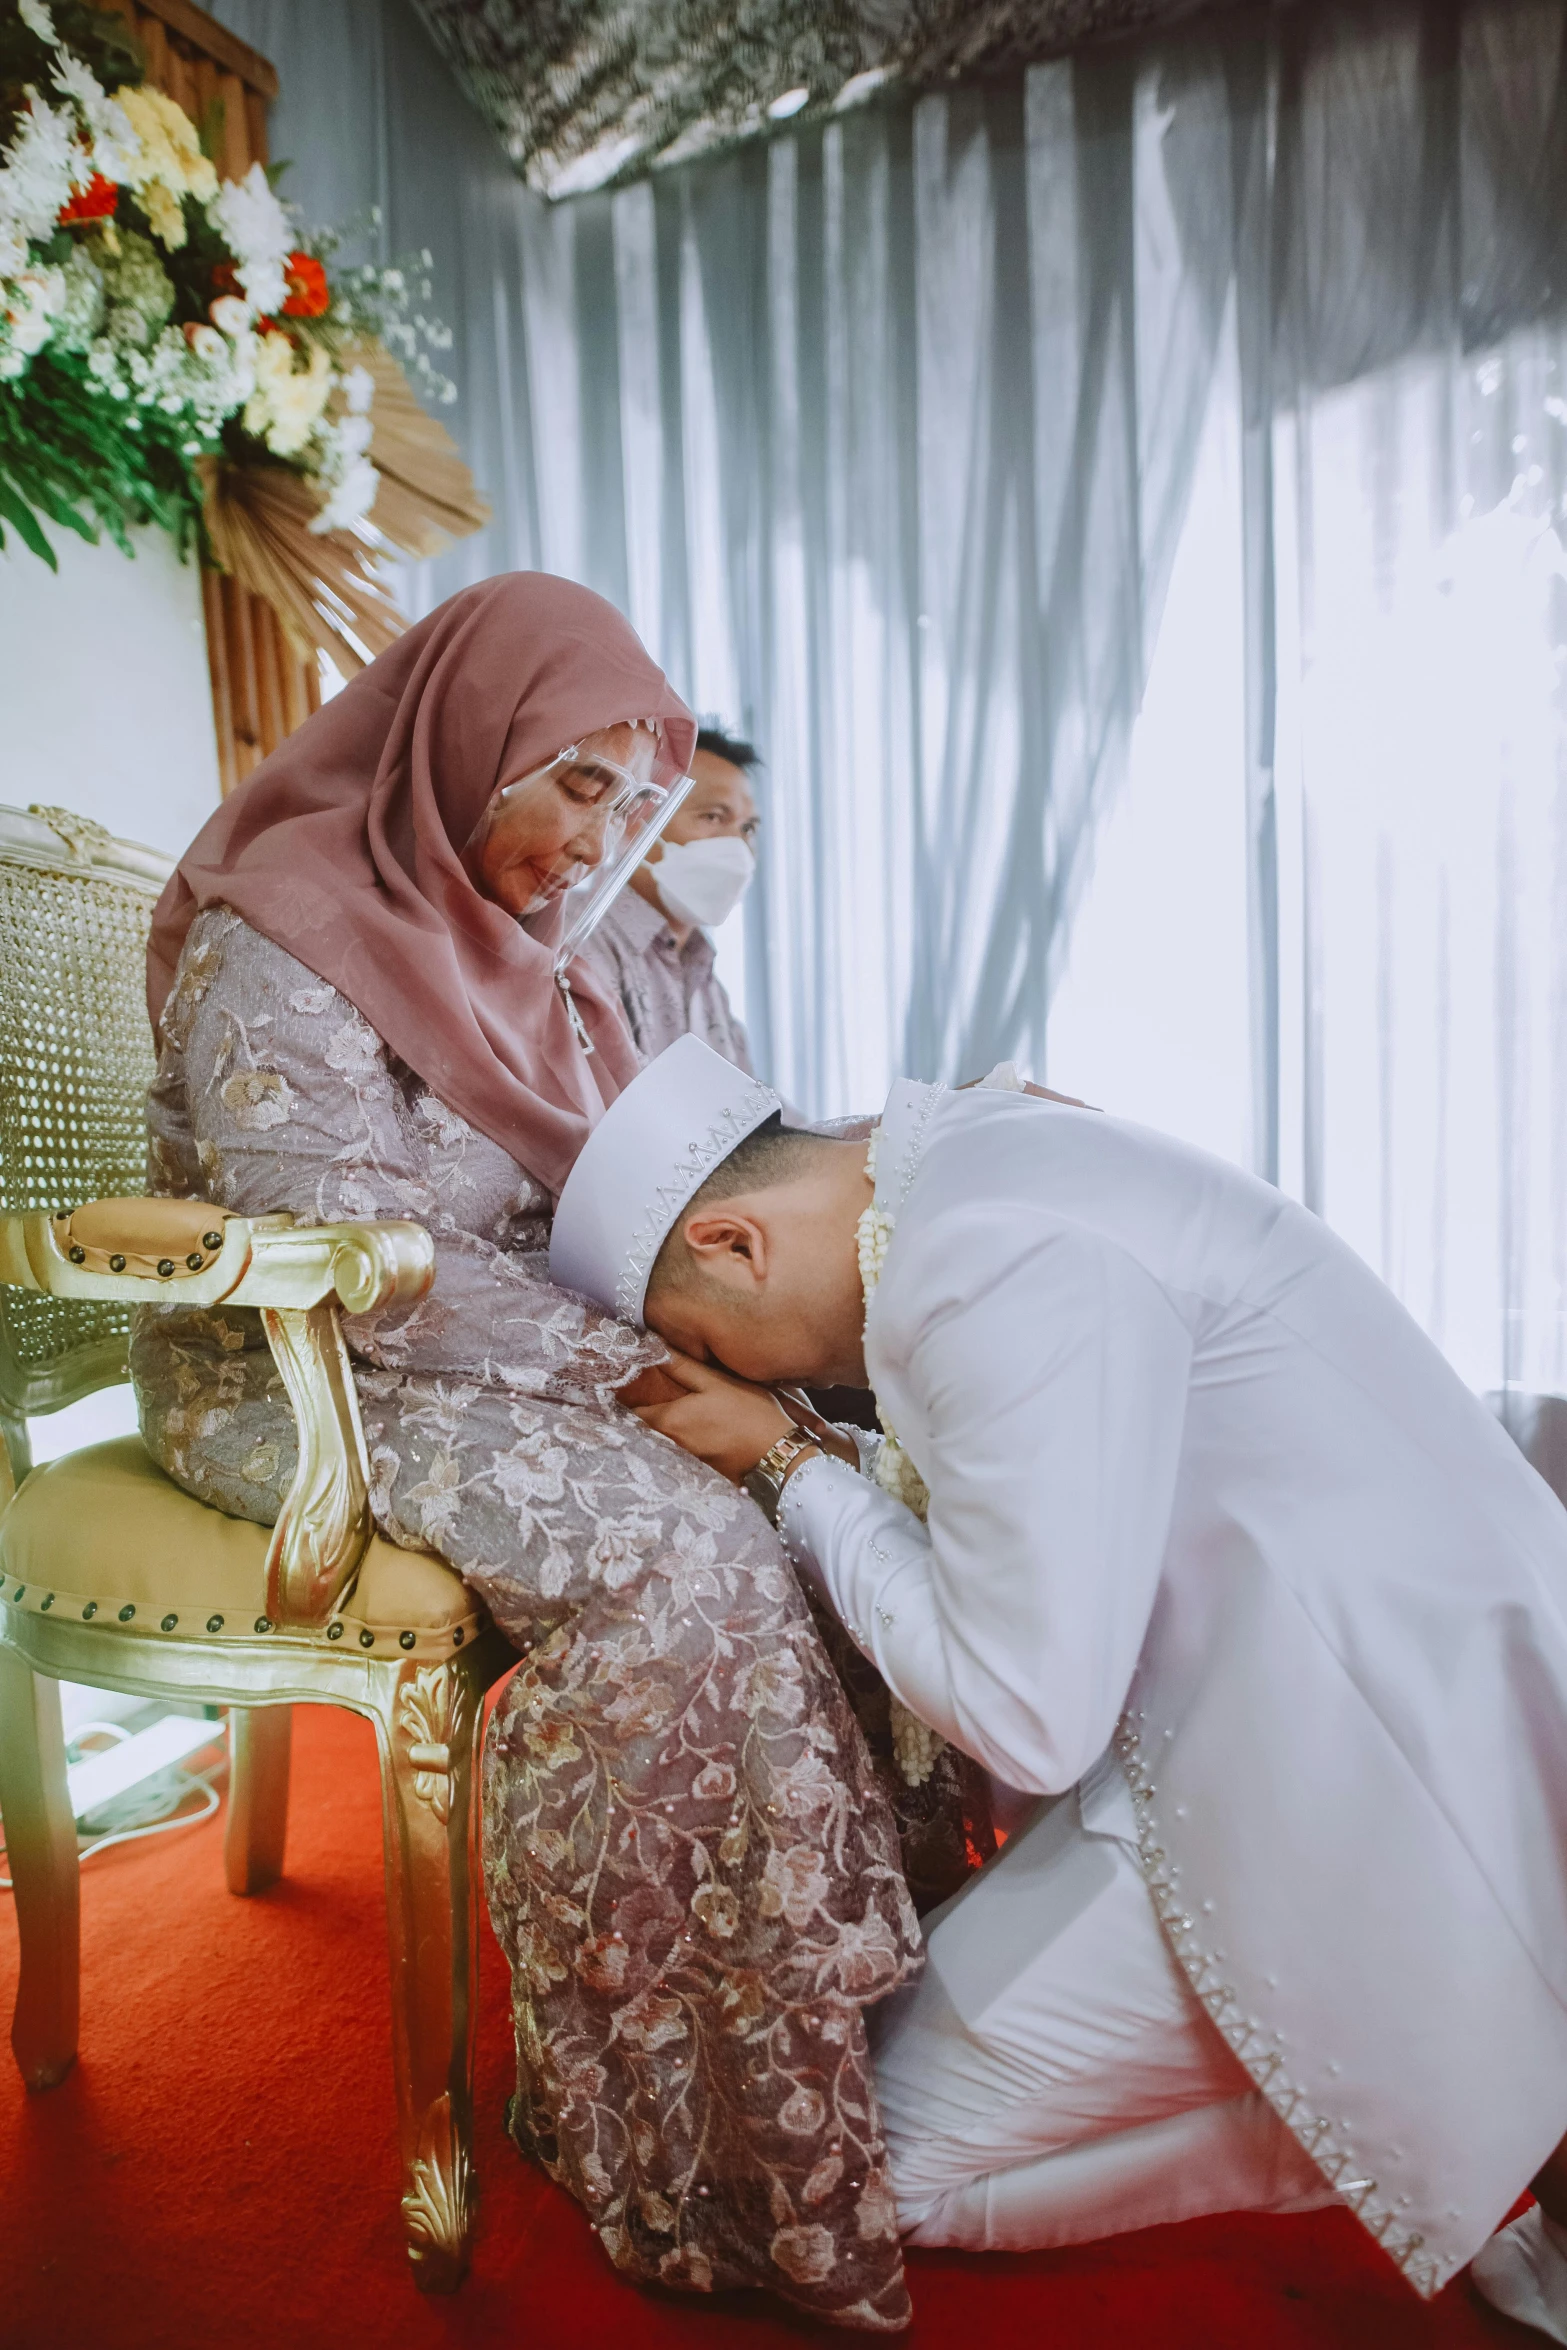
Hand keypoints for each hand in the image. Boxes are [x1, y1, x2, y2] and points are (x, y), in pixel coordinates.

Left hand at [620, 1350, 793, 1483]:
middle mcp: (668, 1446)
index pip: (630, 1413)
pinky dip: (672, 1450)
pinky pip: (673, 1461)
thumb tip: (654, 1346)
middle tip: (636, 1403)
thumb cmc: (750, 1414)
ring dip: (654, 1435)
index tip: (621, 1390)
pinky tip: (687, 1440)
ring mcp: (681, 1464)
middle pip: (641, 1432)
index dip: (624, 1401)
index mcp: (669, 1421)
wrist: (778, 1456)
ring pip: (657, 1447)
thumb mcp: (717, 1383)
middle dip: (637, 1419)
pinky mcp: (696, 1476)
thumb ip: (682, 1367)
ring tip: (659, 1420)